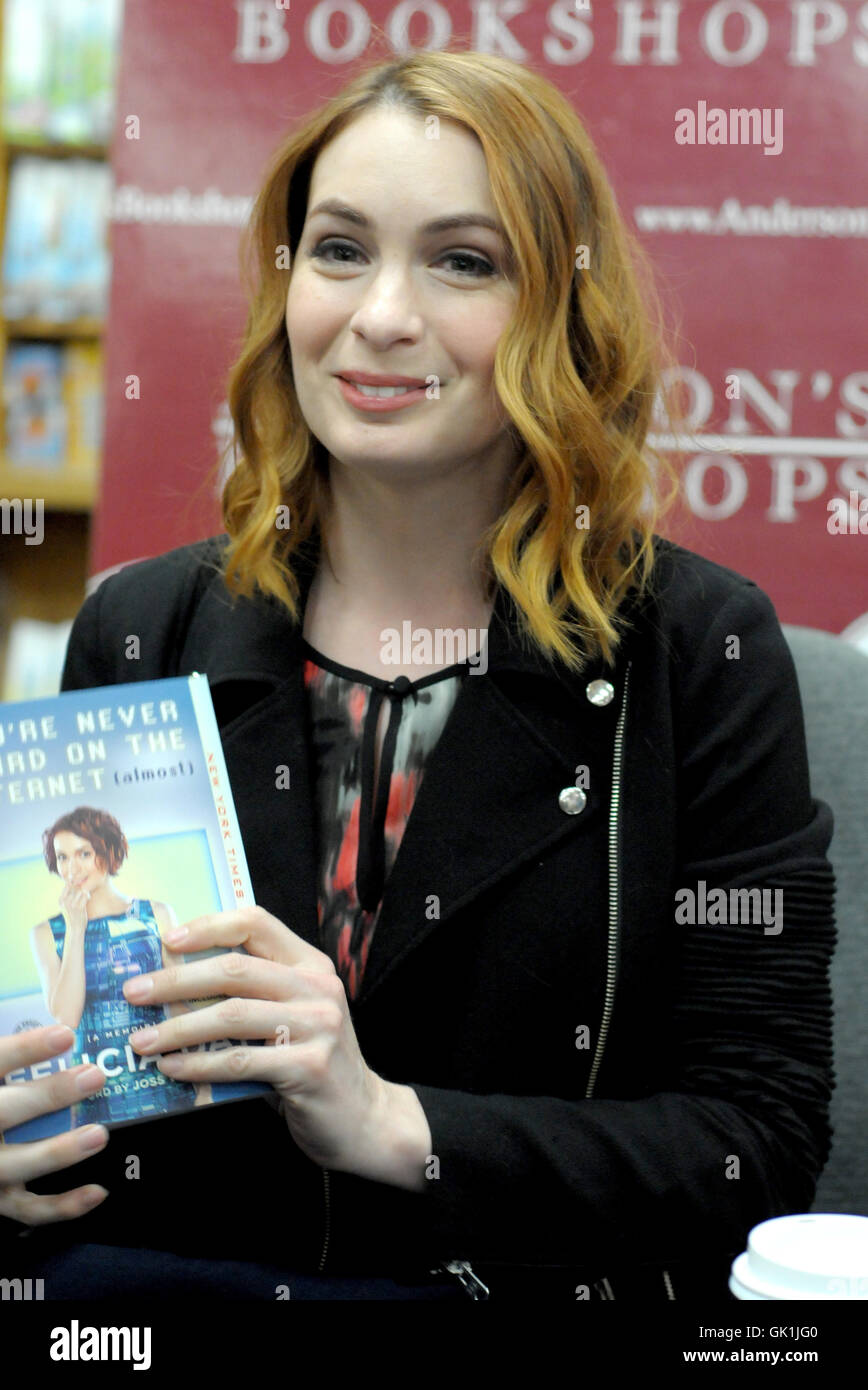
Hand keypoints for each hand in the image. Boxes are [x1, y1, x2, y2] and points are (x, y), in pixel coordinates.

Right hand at [0, 1026, 108, 1225]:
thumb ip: (15, 1052)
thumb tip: (64, 1018)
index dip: (27, 1049)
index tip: (66, 1034)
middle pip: (7, 1111)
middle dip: (51, 1095)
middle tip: (95, 1076)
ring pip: (19, 1164)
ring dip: (60, 1151)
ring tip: (99, 1134)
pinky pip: (31, 1209)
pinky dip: (65, 1205)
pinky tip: (99, 1191)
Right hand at [59, 880, 89, 933]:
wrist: (75, 928)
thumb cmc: (72, 914)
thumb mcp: (66, 904)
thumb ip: (69, 894)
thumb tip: (72, 881)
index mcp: (61, 900)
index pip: (67, 884)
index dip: (74, 882)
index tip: (78, 884)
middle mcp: (65, 902)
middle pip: (75, 886)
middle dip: (81, 887)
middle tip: (83, 891)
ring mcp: (72, 905)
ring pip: (81, 890)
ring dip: (85, 892)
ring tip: (85, 896)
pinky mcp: (79, 908)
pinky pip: (85, 896)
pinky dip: (87, 896)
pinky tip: (87, 899)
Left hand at [122, 906, 427, 1182]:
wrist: (364, 1119)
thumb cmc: (312, 1063)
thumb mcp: (291, 1016)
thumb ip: (250, 996)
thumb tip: (172, 986)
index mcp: (310, 964)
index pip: (255, 923)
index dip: (208, 927)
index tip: (166, 941)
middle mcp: (317, 987)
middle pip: (234, 969)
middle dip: (175, 980)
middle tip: (134, 994)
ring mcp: (318, 1025)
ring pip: (232, 1015)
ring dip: (178, 1027)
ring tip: (142, 1040)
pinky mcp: (310, 1067)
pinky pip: (240, 1062)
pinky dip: (198, 1065)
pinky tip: (172, 1068)